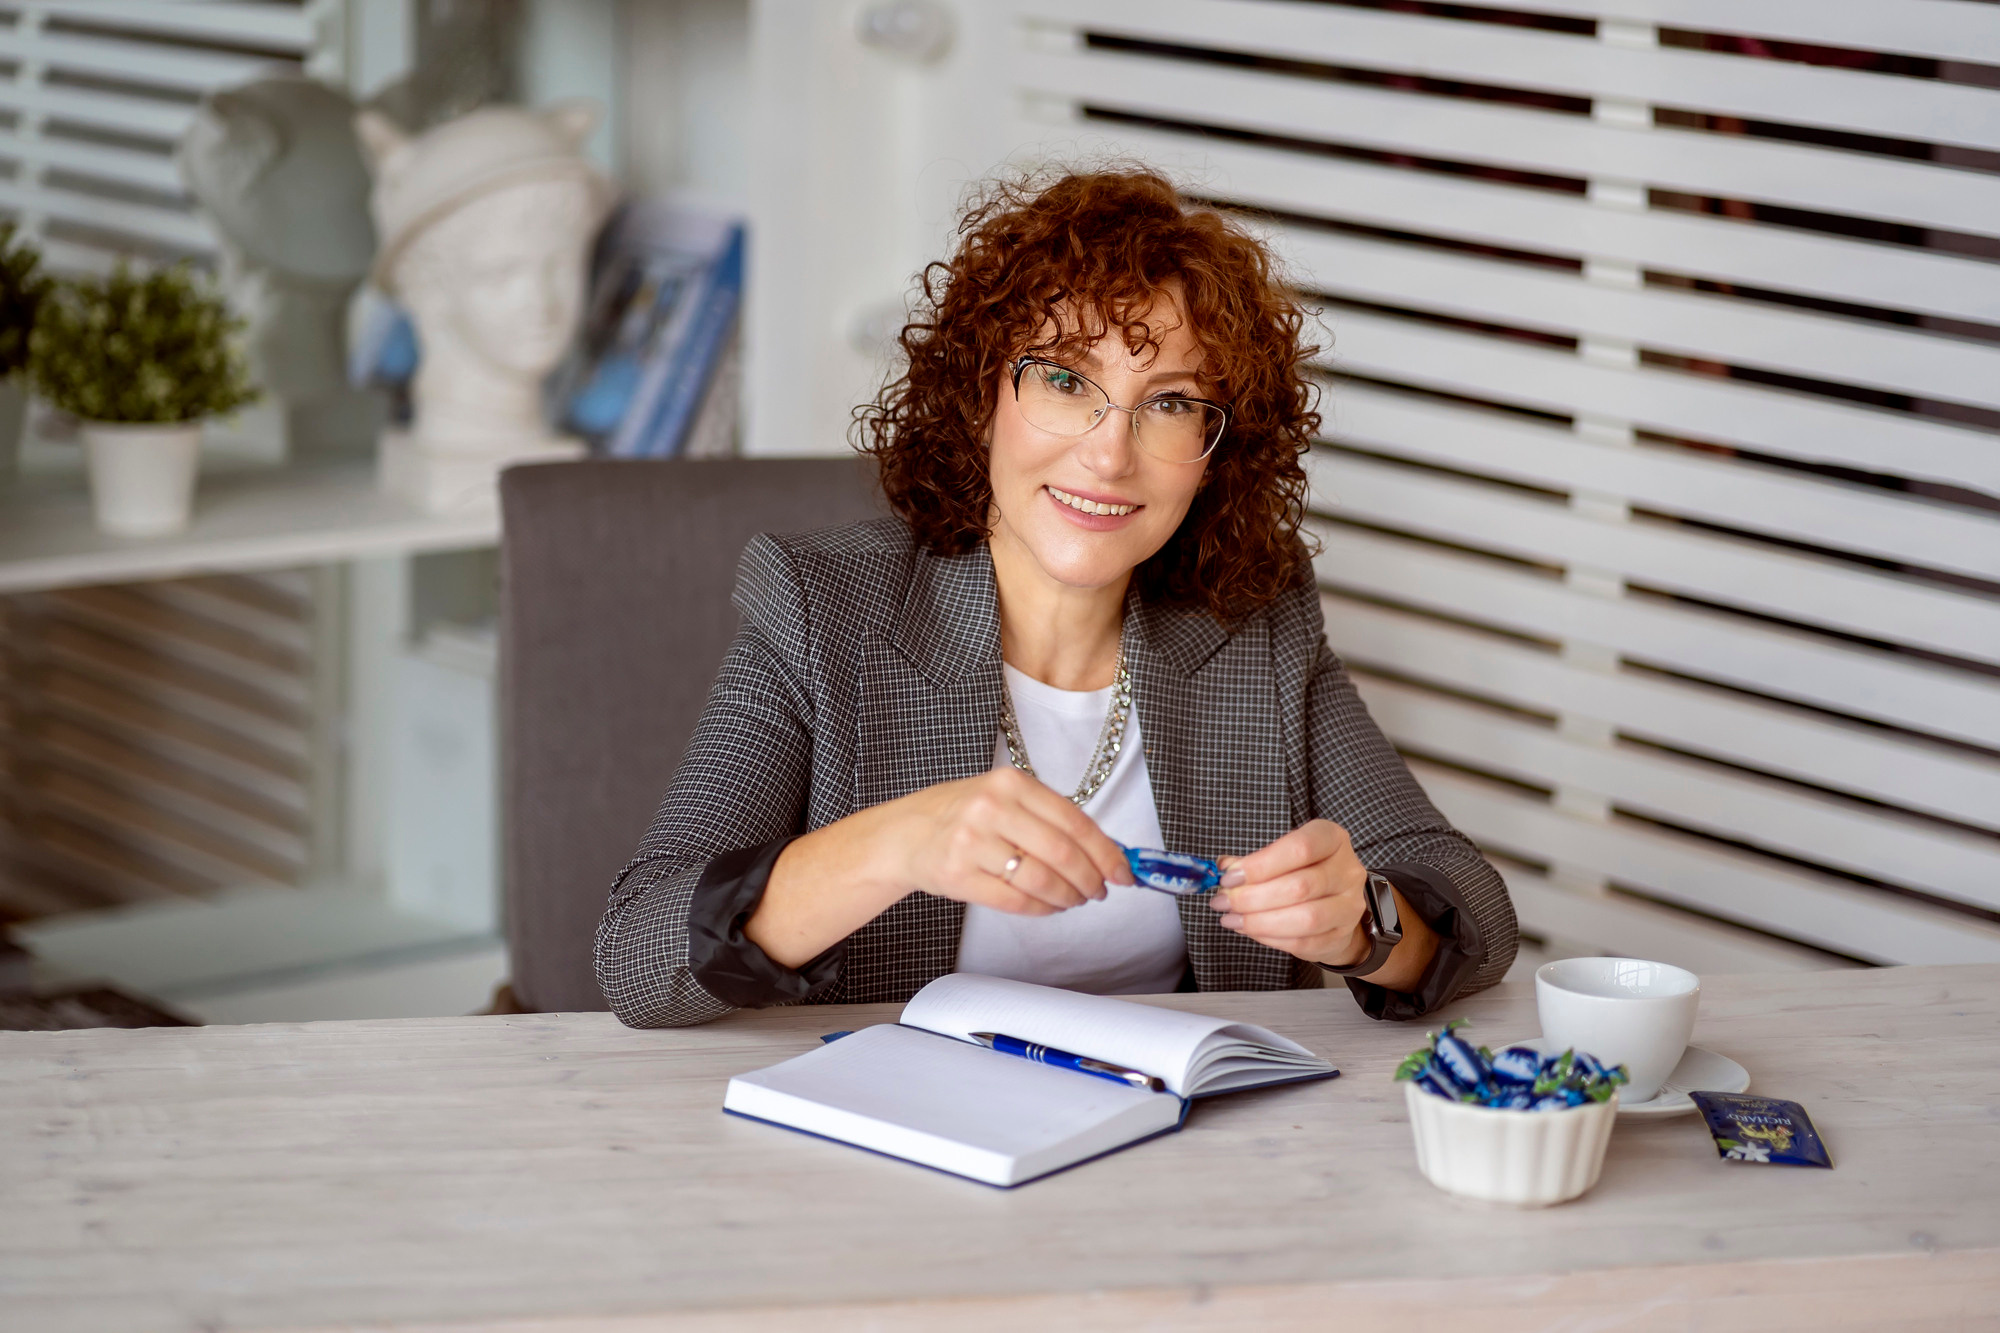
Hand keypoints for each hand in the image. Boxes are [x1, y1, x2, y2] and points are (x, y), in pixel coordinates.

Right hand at [873, 766, 1133, 915]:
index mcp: (1010, 783)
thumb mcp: (1005, 798)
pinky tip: (1048, 905)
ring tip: (1074, 900)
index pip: (1074, 820)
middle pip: (1062, 853)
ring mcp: (972, 843)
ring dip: (1068, 897)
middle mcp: (991, 808)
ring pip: (1041, 880)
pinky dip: (1041, 908)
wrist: (907, 833)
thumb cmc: (964, 815)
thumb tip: (1105, 851)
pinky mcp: (958, 876)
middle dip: (1090, 879)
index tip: (1123, 872)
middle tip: (1100, 891)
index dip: (1105, 852)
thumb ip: (1049, 818)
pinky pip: (1015, 900)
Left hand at [1207, 819, 1372, 967]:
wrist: (1335, 903)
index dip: (1261, 865)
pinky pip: (1303, 942)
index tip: (1229, 878)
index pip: (1300, 848)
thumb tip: (1225, 868)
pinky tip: (1249, 930)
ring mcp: (1349, 905)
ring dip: (1260, 921)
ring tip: (1231, 918)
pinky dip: (1270, 938)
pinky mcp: (1341, 935)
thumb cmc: (1303, 871)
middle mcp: (1348, 870)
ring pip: (1305, 919)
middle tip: (1223, 902)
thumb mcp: (1281, 855)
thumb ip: (1254, 861)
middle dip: (1252, 897)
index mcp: (1332, 839)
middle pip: (1300, 886)